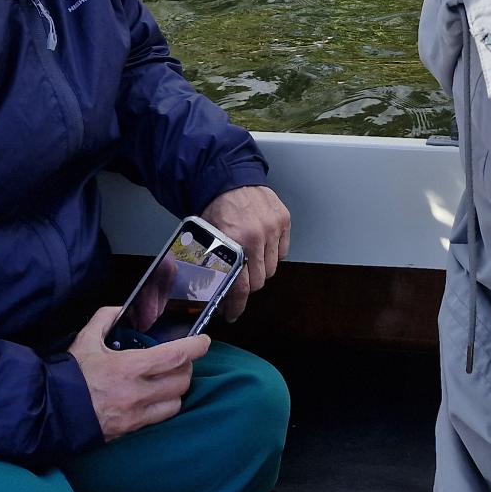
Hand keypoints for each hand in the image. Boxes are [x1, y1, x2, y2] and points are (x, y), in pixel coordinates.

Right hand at [69, 305, 207, 440]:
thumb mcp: (85, 339)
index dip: (196, 347)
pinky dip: (165, 406)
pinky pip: (161, 418)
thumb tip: (120, 309)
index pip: (176, 356)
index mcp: (129, 367)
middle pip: (182, 380)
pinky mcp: (131, 430)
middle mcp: (138, 393)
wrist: (50, 412)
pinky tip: (157, 397)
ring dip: (177, 388)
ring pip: (176, 401)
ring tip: (169, 379)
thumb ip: (105, 319)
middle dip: (186, 367)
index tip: (204, 341)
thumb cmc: (70, 375)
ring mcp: (136, 415)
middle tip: (180, 359)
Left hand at [201, 184, 289, 321]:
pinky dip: (274, 254)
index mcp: (233, 241)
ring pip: (273, 268)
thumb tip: (214, 293)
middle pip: (259, 280)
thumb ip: (212, 264)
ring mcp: (273, 228)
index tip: (232, 314)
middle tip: (238, 283)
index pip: (240, 286)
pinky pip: (283, 251)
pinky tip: (261, 247)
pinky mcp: (284, 220)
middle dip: (247, 286)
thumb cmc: (215, 207)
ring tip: (250, 261)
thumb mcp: (206, 238)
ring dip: (261, 270)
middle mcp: (256, 236)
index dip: (236, 305)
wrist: (229, 177)